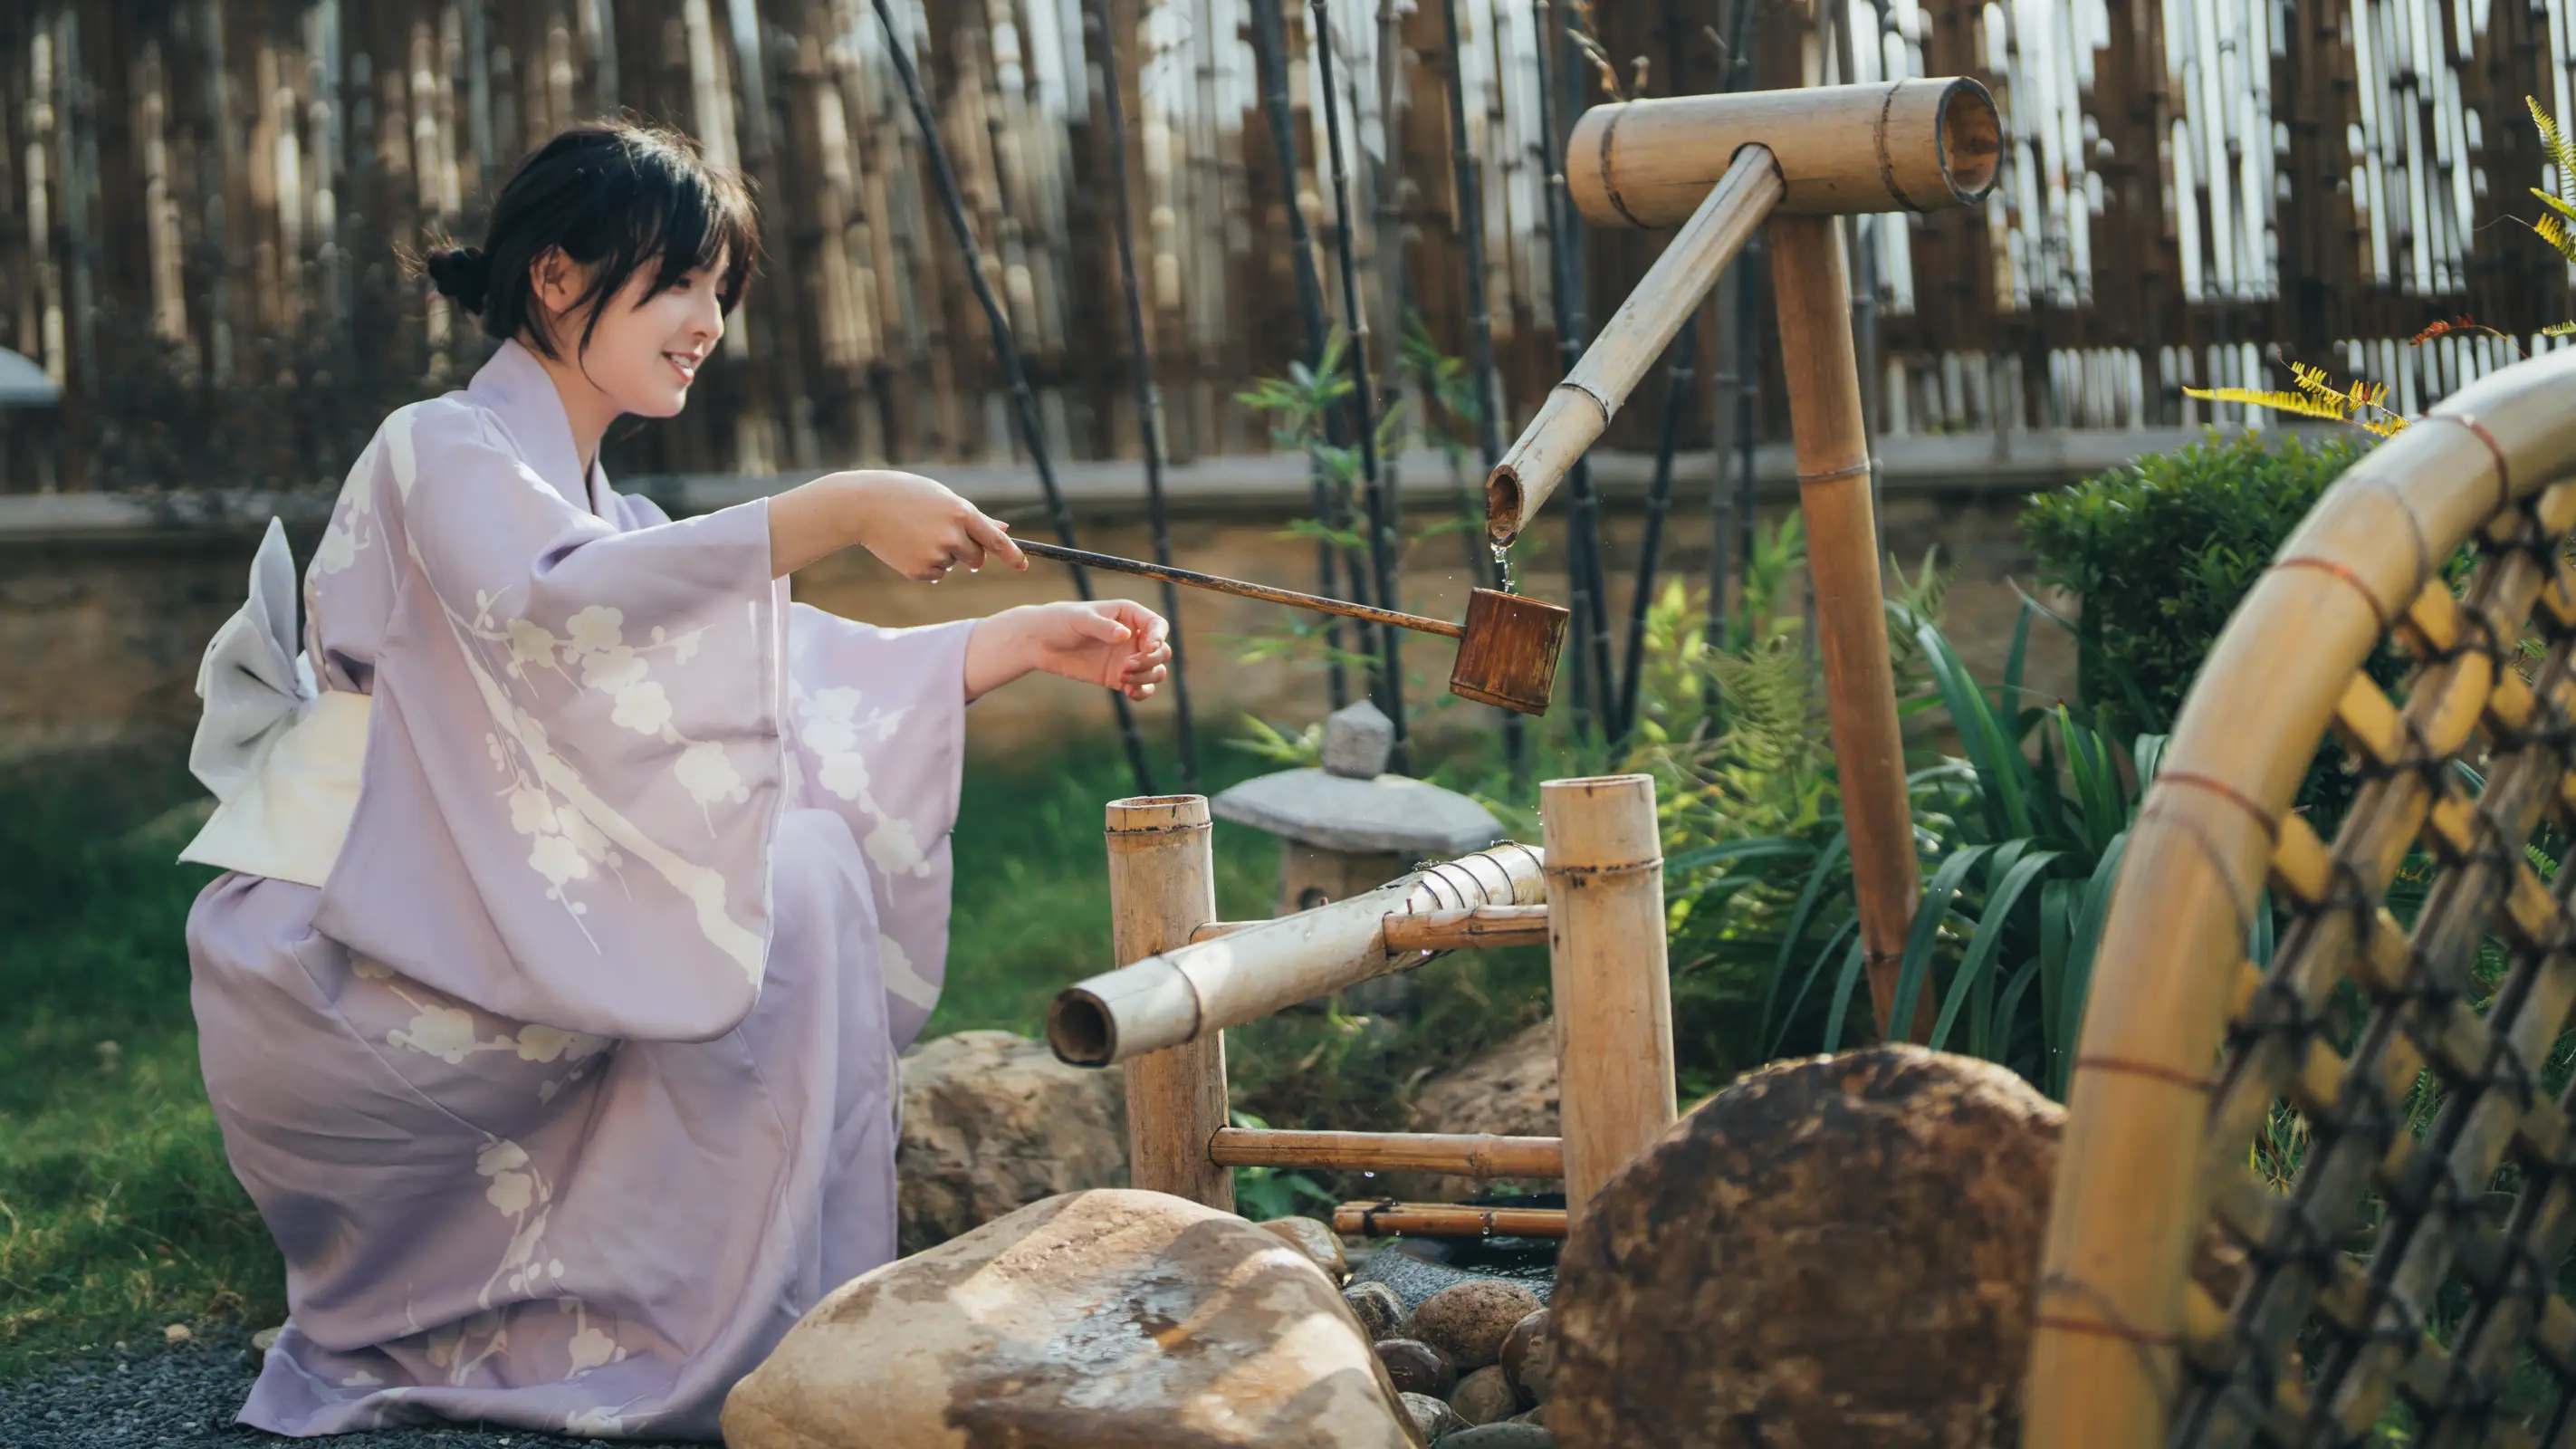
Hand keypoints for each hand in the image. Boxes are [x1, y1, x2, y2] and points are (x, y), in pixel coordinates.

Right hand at [843, 470, 1027, 582]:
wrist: (861, 506)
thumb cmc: (904, 495)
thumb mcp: (941, 497)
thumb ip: (972, 517)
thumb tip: (1004, 529)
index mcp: (961, 512)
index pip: (995, 540)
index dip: (1012, 554)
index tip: (1023, 565)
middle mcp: (953, 536)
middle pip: (977, 558)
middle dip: (969, 553)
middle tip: (945, 537)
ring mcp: (936, 555)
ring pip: (953, 565)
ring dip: (942, 555)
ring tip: (915, 534)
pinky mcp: (920, 571)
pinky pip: (935, 575)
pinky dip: (925, 566)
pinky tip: (906, 547)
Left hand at [1019, 600, 1171, 700]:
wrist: (1040, 642)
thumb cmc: (1061, 621)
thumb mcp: (1080, 619)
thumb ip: (1102, 627)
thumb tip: (1125, 635)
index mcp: (1129, 615)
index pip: (1157, 625)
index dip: (1159, 636)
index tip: (1149, 647)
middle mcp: (1133, 637)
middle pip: (1162, 651)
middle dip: (1150, 661)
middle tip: (1127, 666)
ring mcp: (1128, 658)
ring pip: (1156, 671)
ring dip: (1147, 677)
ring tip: (1123, 679)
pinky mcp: (1119, 677)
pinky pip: (1142, 687)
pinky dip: (1142, 692)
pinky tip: (1129, 692)